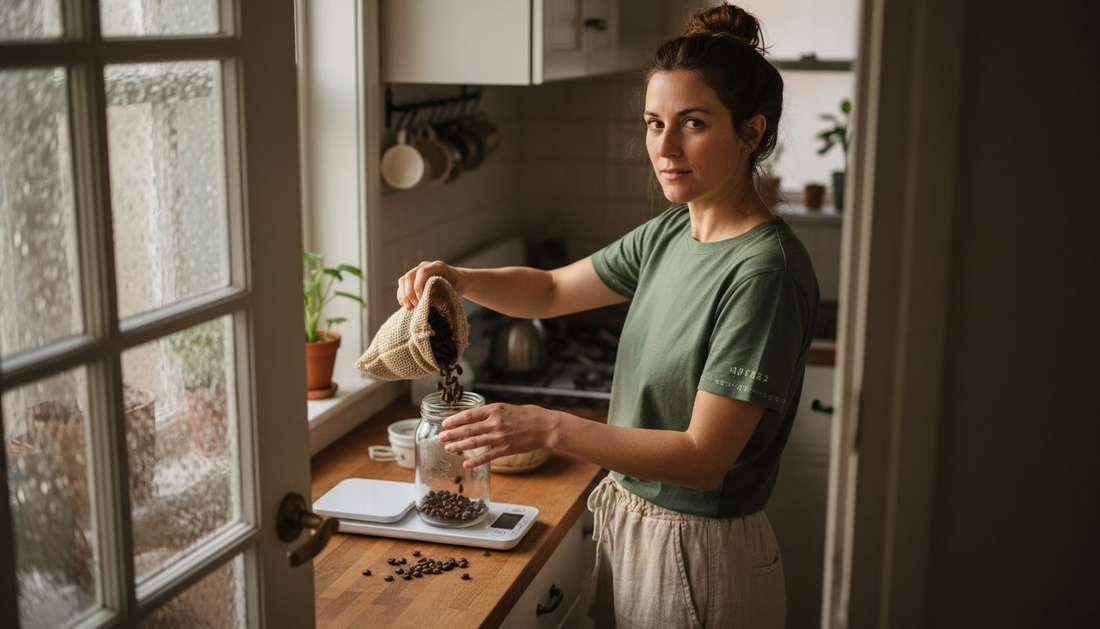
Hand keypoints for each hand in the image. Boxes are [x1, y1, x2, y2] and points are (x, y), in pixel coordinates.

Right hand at [396, 260, 468, 310]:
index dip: (418, 287)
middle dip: (409, 293)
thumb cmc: (457, 285)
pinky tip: (404, 304)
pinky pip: (402, 285)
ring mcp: (418, 271)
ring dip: (403, 295)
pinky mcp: (413, 278)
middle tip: (413, 307)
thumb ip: (444, 295)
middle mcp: (425, 266)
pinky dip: (402, 295)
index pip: (422, 273)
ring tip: (408, 308)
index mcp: (437, 266)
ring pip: (404, 280)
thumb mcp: (456, 290)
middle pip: (409, 276)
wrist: (457, 279)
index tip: (420, 300)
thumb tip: (430, 304)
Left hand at [439, 403, 557, 468]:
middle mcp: (495, 422)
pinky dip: (475, 460)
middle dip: (452, 434)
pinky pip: (487, 456)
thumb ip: (492, 413)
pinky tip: (466, 463)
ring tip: (449, 448)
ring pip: (474, 442)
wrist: (546, 427)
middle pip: (468, 429)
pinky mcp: (506, 449)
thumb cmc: (529, 415)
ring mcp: (500, 437)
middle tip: (441, 437)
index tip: (445, 424)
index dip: (454, 420)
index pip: (469, 415)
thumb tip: (475, 418)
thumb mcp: (507, 407)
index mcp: (495, 409)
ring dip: (459, 446)